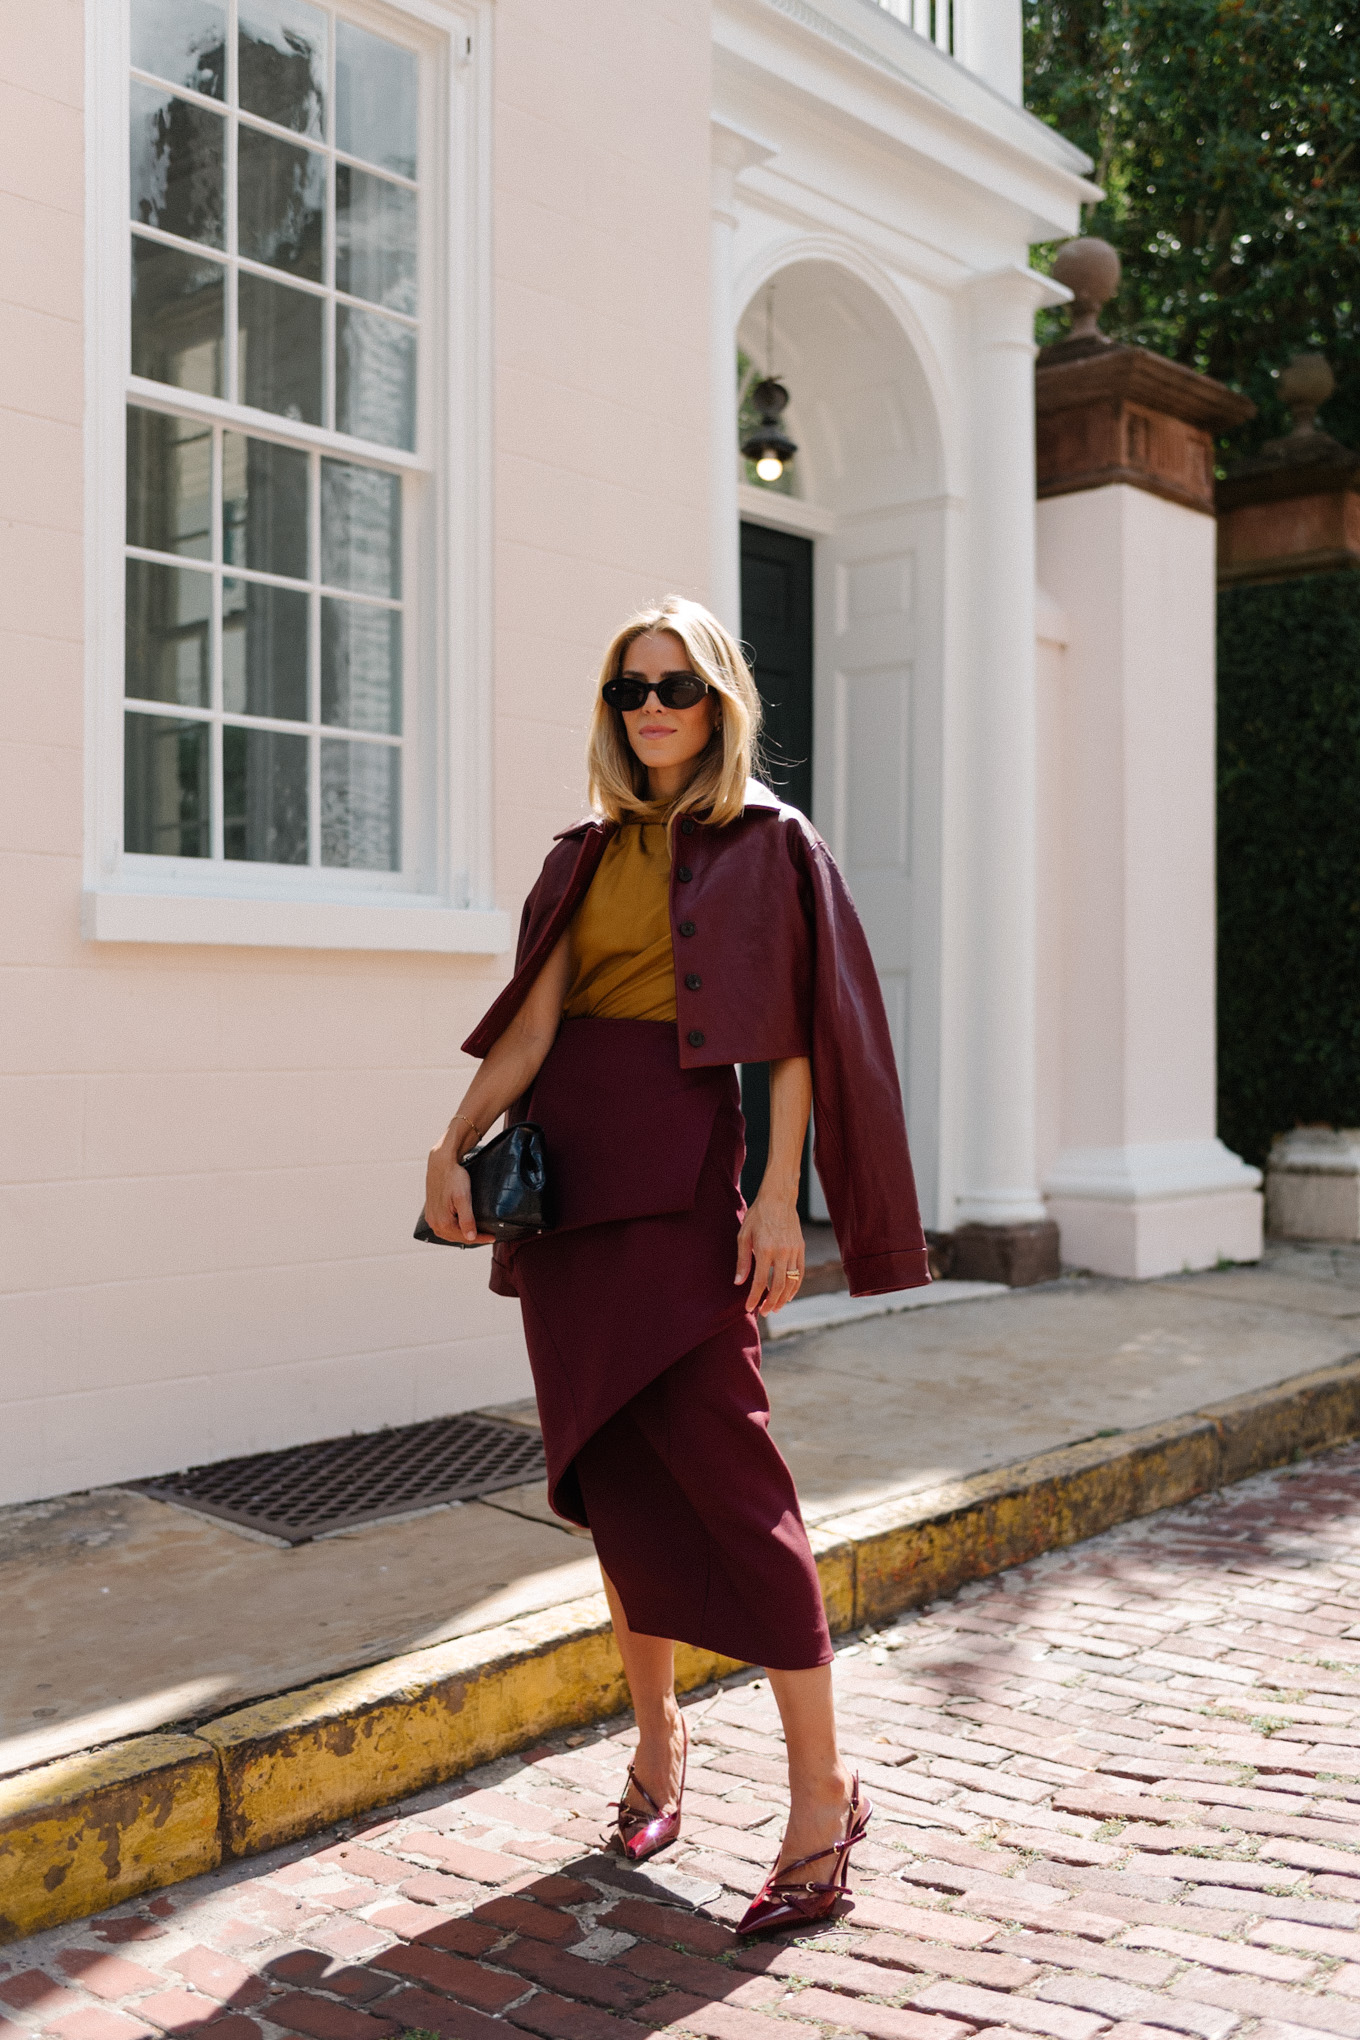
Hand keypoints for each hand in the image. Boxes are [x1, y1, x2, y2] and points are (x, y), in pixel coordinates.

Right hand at [425, 1138, 494, 1246]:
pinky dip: (454, 1230)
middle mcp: (434, 1223)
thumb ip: (467, 1219)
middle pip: (457, 1238)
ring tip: (477, 1234)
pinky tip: (461, 1227)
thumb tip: (471, 1237)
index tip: (493, 1237)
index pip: (465, 1238)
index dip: (481, 1238)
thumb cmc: (454, 1178)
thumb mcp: (463, 1198)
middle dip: (472, 1239)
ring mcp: (431, 1218)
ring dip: (462, 1236)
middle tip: (487, 1236)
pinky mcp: (431, 1213)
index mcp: (443, 1222)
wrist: (441, 1164)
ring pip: (449, 1234)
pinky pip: (443, 1227)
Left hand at [735, 1192, 804, 1315]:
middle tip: (764, 1312)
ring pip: (792, 1282)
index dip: (754, 1297)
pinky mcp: (801, 1249)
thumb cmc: (758, 1216)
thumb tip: (739, 1282)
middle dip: (771, 1302)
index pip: (760, 1281)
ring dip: (784, 1298)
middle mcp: (782, 1252)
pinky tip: (788, 1295)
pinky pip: (800, 1273)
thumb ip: (742, 1261)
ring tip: (775, 1308)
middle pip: (778, 1286)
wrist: (778, 1199)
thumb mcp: (744, 1235)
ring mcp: (794, 1251)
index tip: (749, 1307)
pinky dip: (795, 1287)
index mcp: (765, 1249)